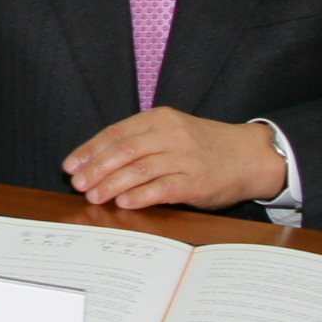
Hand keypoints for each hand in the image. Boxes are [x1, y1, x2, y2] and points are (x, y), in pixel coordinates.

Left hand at [65, 108, 288, 212]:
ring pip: (139, 170)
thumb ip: (141, 141)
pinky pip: (163, 189)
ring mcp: (185, 158)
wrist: (251, 155)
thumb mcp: (172, 131)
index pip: (116, 133)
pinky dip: (140, 196)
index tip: (70, 166)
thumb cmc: (204, 146)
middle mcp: (171, 134)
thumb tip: (96, 162)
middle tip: (78, 184)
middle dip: (96, 169)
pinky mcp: (197, 181)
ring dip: (111, 185)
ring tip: (94, 196)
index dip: (90, 150)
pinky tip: (124, 202)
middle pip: (124, 151)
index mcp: (160, 118)